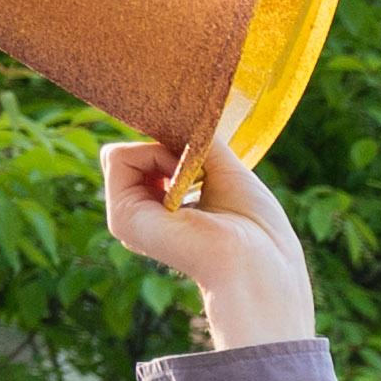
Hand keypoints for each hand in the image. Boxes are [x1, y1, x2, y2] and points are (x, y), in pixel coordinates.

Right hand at [101, 132, 315, 352]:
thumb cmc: (257, 226)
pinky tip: (182, 179)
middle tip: (202, 170)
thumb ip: (191, 142)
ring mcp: (129, 218)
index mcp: (164, 210)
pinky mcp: (123, 218)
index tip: (202, 153)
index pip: (147, 156)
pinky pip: (118, 157)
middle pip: (134, 152)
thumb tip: (165, 118)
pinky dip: (153, 154)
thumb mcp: (223, 169)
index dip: (172, 143)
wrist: (262, 262)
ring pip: (123, 153)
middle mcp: (143, 216)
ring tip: (196, 180)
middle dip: (169, 147)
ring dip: (165, 152)